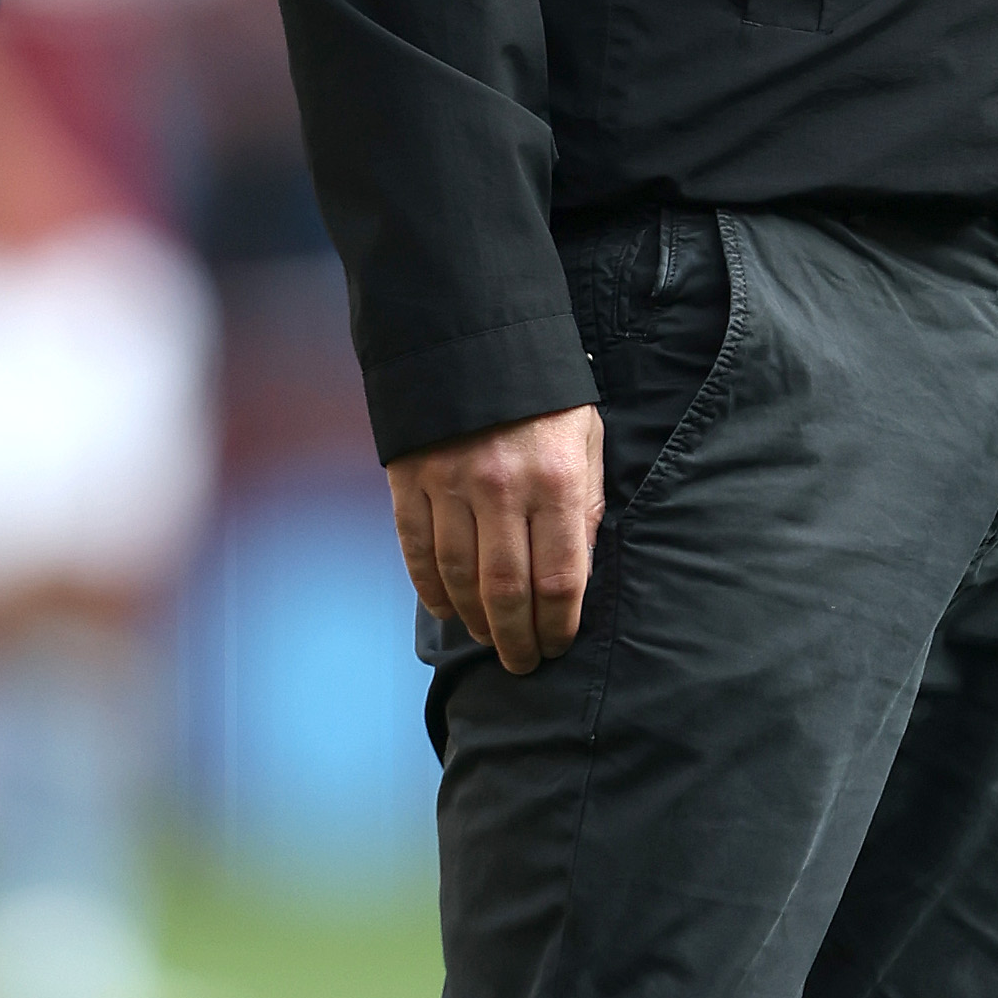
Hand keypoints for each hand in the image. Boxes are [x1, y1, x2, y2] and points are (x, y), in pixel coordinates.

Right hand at [389, 400, 602, 672]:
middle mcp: (502, 488)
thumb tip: (578, 570)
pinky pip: (417, 551)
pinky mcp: (410, 480)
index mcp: (556, 480)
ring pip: (459, 579)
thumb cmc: (545, 393)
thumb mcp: (587, 438)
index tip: (560, 646)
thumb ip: (585, 503)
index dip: (560, 625)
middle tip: (523, 663)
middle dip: (517, 638)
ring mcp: (449, 485)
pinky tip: (447, 610)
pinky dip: (431, 589)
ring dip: (475, 621)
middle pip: (507, 591)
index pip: (560, 578)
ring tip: (489, 639)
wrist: (472, 334)